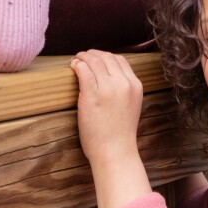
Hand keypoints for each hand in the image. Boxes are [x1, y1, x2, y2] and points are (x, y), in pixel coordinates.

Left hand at [71, 50, 151, 207]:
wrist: (115, 152)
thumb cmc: (120, 134)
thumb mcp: (131, 106)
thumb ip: (124, 89)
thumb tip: (108, 76)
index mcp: (135, 85)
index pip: (120, 60)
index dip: (106, 56)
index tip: (96, 58)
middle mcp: (123, 84)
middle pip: (107, 57)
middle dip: (93, 54)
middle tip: (83, 56)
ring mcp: (108, 88)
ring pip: (94, 61)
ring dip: (83, 57)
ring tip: (76, 60)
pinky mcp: (92, 95)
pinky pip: (83, 71)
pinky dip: (77, 65)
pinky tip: (73, 67)